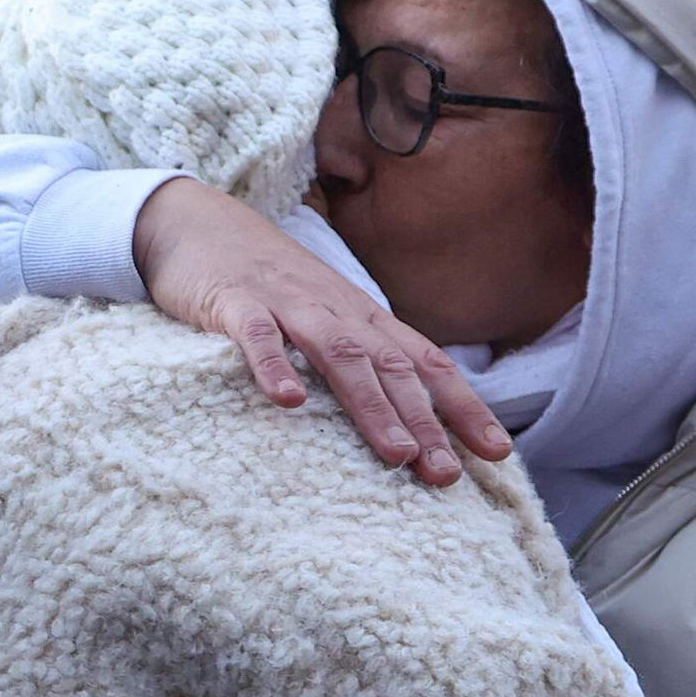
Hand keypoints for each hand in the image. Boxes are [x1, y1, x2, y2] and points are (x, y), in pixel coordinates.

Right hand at [131, 178, 507, 484]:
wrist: (198, 222)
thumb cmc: (266, 280)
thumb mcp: (323, 312)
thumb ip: (359, 352)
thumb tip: (407, 409)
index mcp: (361, 316)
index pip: (425, 362)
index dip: (462, 406)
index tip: (497, 453)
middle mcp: (335, 308)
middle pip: (390, 365)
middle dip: (424, 419)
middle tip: (447, 473)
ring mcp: (286, 303)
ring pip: (339, 354)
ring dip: (371, 403)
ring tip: (396, 453)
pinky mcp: (234, 302)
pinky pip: (257, 335)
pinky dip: (274, 365)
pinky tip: (287, 402)